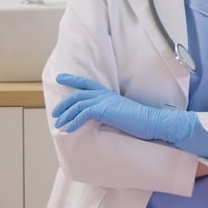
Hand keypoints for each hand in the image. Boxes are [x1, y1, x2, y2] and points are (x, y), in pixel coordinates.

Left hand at [52, 73, 207, 158]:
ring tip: (58, 124)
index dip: (73, 79)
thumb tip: (101, 120)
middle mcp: (105, 95)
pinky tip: (68, 129)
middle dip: (64, 103)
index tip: (61, 77)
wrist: (153, 122)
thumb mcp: (122, 114)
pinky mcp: (105, 109)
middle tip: (55, 113)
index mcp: (109, 95)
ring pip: (77, 104)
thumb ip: (110, 113)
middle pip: (77, 94)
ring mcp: (104, 101)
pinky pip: (83, 114)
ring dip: (65, 115)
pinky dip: (73, 122)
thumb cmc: (141, 122)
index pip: (87, 83)